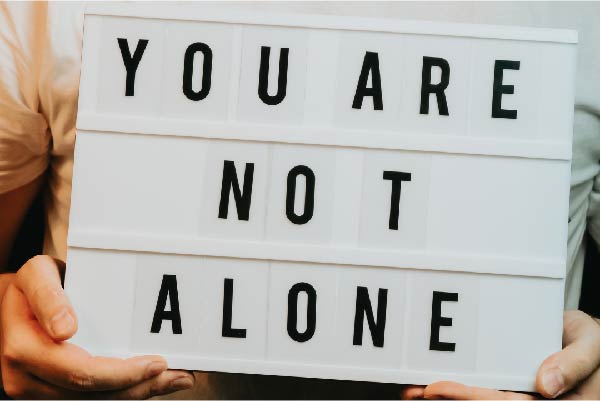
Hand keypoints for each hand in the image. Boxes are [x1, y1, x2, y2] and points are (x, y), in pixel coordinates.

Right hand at [0, 255, 195, 398]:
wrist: (13, 302)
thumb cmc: (30, 285)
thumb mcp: (35, 276)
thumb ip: (49, 297)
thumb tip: (65, 329)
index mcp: (24, 350)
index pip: (80, 373)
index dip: (122, 374)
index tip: (157, 363)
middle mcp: (27, 378)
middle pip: (93, 395)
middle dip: (140, 387)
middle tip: (180, 375)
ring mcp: (40, 389)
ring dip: (139, 392)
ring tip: (176, 380)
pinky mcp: (54, 391)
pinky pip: (94, 398)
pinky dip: (127, 391)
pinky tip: (153, 383)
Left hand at [401, 310, 599, 399]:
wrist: (586, 337)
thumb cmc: (591, 342)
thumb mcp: (592, 345)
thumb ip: (575, 363)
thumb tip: (546, 386)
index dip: (474, 398)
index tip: (440, 388)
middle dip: (452, 399)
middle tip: (418, 389)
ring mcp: (520, 396)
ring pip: (481, 400)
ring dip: (447, 399)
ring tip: (413, 390)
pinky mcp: (509, 385)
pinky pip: (481, 388)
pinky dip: (455, 388)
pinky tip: (429, 386)